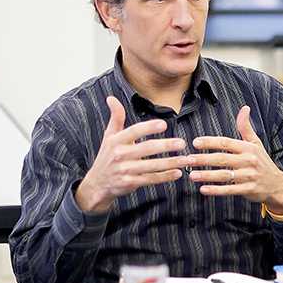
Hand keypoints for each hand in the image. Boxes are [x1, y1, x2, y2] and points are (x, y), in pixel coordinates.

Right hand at [75, 95, 189, 214]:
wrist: (97, 183)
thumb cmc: (107, 157)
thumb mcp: (109, 136)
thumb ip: (116, 117)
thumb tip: (112, 98)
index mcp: (116, 140)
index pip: (134, 131)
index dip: (149, 127)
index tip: (164, 124)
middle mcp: (120, 154)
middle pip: (147, 148)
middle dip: (166, 145)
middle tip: (182, 143)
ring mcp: (125, 170)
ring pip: (152, 165)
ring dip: (171, 162)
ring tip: (185, 159)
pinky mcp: (130, 183)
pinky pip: (151, 179)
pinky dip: (165, 177)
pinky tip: (177, 173)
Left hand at [187, 106, 282, 209]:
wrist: (277, 185)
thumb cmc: (263, 162)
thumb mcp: (256, 143)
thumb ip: (245, 127)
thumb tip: (244, 108)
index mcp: (248, 148)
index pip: (226, 143)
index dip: (210, 142)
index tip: (195, 142)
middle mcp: (249, 161)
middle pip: (222, 159)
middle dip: (203, 159)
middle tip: (187, 159)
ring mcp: (249, 176)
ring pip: (224, 175)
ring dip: (207, 175)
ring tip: (192, 175)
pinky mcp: (248, 189)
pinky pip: (230, 190)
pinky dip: (216, 190)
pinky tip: (203, 189)